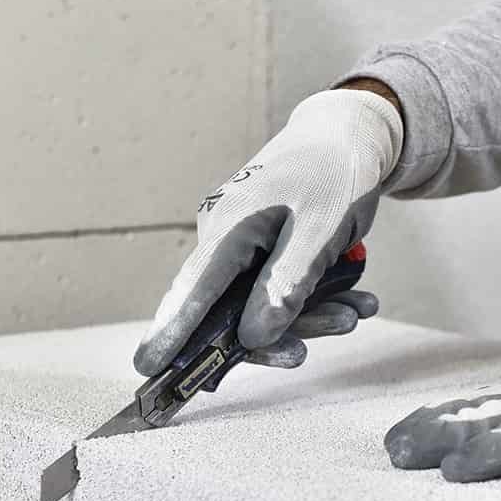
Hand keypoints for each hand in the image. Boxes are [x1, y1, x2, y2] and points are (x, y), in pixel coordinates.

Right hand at [133, 89, 402, 376]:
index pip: (191, 291)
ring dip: (309, 316)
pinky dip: (314, 299)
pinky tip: (353, 301)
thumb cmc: (334, 172)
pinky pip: (278, 288)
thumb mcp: (319, 231)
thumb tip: (252, 338)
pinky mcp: (260, 249)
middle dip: (273, 336)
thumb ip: (285, 285)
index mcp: (229, 227)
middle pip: (229, 309)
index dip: (169, 333)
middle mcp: (225, 237)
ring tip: (355, 312)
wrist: (350, 132)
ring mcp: (241, 244)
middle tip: (308, 351)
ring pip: (260, 303)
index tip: (145, 368)